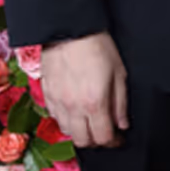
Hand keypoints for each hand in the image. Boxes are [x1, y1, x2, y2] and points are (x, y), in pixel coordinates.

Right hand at [41, 32, 128, 148]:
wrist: (68, 28)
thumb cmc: (97, 46)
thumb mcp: (119, 73)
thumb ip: (121, 103)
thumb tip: (122, 124)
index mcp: (94, 103)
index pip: (103, 138)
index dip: (113, 142)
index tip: (118, 138)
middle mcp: (73, 107)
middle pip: (83, 141)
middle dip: (96, 140)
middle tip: (104, 131)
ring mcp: (58, 102)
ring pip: (67, 132)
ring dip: (79, 131)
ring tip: (89, 120)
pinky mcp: (47, 94)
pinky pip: (55, 117)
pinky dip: (66, 119)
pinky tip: (74, 109)